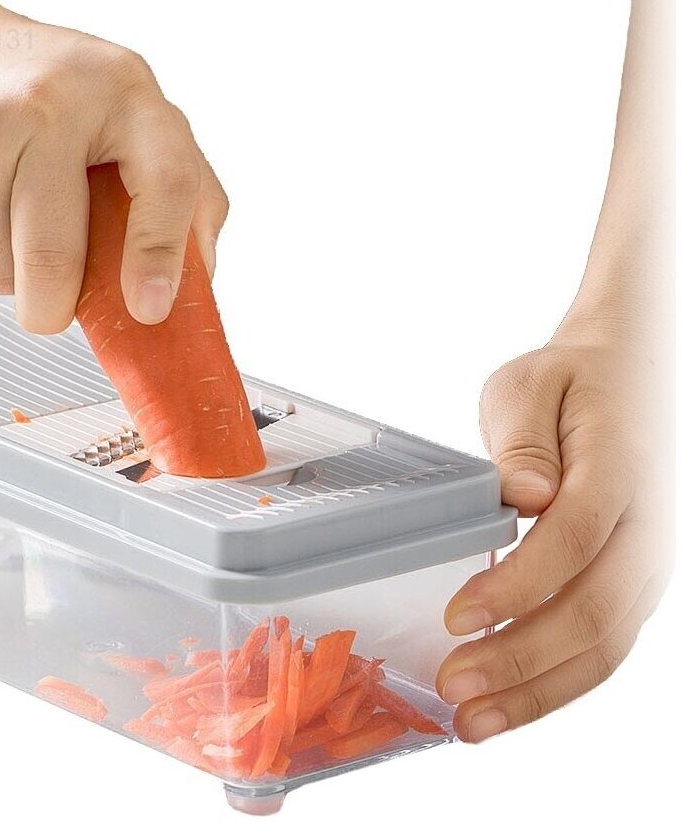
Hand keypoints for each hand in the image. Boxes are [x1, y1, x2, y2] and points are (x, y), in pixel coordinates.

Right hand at [0, 0, 227, 332]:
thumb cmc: (41, 86)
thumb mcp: (125, 105)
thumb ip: (183, 184)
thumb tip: (195, 281)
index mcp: (123, 90)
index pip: (167, 179)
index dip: (160, 254)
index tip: (149, 309)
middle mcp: (51, 103)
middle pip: (55, 258)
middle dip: (54, 310)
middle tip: (53, 309)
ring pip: (0, 272)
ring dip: (7, 276)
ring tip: (5, 221)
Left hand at [436, 320, 671, 741]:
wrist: (625, 383)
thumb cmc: (568, 384)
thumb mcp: (529, 385)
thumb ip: (523, 438)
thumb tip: (525, 491)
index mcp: (622, 465)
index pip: (576, 535)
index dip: (518, 584)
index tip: (459, 615)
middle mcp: (649, 523)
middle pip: (596, 607)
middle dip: (521, 657)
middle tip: (455, 687)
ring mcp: (649, 562)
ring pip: (607, 643)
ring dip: (538, 690)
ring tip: (473, 721)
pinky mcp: (634, 585)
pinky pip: (606, 646)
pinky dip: (557, 684)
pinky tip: (508, 704)